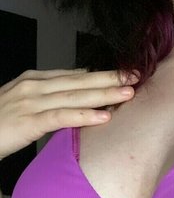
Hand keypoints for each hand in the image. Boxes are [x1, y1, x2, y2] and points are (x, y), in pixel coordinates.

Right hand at [0, 68, 138, 160]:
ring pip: (75, 96)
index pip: (74, 75)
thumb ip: (52, 96)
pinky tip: (104, 117)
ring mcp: (32, 103)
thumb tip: (79, 91)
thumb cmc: (0, 123)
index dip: (101, 75)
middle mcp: (35, 87)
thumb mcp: (27, 104)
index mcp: (35, 81)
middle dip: (109, 80)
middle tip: (135, 77)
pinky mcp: (29, 122)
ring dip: (104, 95)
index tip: (125, 74)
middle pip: (79, 82)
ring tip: (128, 93)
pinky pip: (61, 117)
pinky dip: (84, 116)